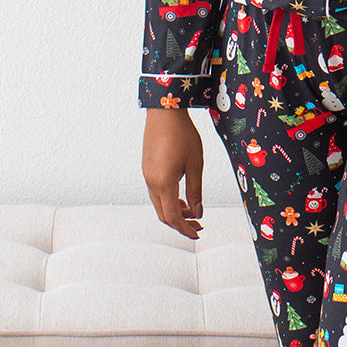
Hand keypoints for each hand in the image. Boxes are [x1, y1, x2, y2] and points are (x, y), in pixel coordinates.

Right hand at [142, 107, 204, 238]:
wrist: (164, 113)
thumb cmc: (183, 135)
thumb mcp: (196, 165)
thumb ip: (196, 191)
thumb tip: (198, 212)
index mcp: (164, 184)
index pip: (173, 217)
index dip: (185, 229)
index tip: (198, 233)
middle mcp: (151, 182)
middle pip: (163, 214)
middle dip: (181, 223)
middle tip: (198, 225)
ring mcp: (147, 175)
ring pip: (159, 204)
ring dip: (174, 212)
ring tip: (192, 211)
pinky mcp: (147, 169)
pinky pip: (156, 193)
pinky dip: (168, 200)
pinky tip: (182, 197)